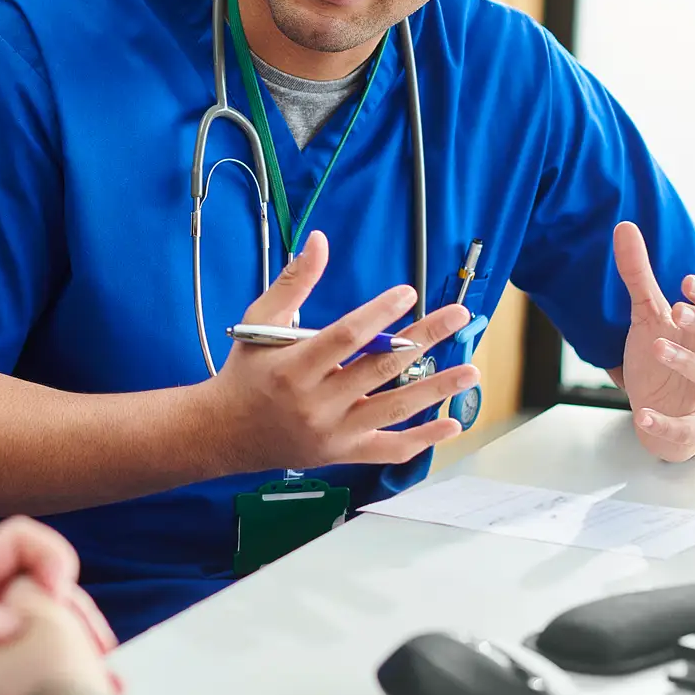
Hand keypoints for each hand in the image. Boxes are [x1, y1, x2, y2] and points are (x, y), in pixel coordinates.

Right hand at [208, 230, 480, 473]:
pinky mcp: (342, 453)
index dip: (379, 313)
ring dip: (437, 388)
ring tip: (470, 369)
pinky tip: (452, 422)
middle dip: (424, 338)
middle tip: (458, 317)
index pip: (346, 336)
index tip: (409, 293)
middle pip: (380, 367)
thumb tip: (320, 241)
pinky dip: (424, 439)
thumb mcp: (261, 322)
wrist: (224, 432)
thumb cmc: (245, 372)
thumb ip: (294, 282)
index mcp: (293, 366)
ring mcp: (333, 431)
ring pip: (395, 408)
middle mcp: (316, 402)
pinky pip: (390, 449)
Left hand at [614, 220, 694, 461]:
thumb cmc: (667, 360)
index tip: (685, 279)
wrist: (677, 417)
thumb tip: (624, 227)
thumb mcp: (649, 317)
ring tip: (657, 347)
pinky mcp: (694, 428)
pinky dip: (665, 425)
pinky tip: (642, 417)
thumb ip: (639, 276)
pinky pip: (685, 429)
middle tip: (678, 309)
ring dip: (686, 363)